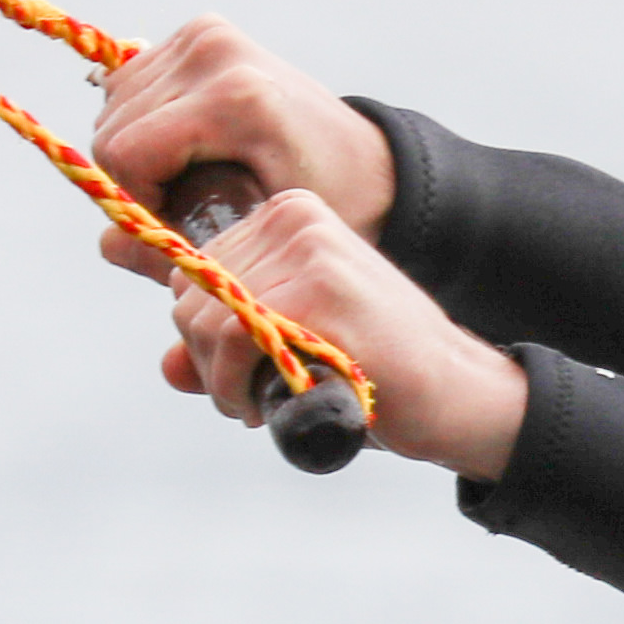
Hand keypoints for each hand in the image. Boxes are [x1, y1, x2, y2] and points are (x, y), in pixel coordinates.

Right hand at [89, 16, 396, 265]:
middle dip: (135, 178)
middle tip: (183, 206)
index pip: (126, 151)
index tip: (176, 225)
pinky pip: (131, 83)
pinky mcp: (201, 30)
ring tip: (187, 178)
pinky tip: (186, 146)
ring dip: (137, 150)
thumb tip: (108, 243)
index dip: (137, 200)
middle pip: (112, 127)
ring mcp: (205, 33)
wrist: (364, 162)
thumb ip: (174, 250)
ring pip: (114, 103)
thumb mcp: (252, 241)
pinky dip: (145, 121)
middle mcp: (215, 51)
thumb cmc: (320, 211)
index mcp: (234, 98)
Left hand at [156, 188, 531, 482]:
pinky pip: (231, 340)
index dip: (203, 335)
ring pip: (202, 319)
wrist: (455, 392)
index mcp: (290, 214)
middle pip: (190, 293)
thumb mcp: (294, 345)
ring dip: (218, 381)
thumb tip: (168, 367)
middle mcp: (295, 217)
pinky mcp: (316, 292)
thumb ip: (230, 349)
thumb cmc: (377, 371)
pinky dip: (234, 388)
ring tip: (254, 406)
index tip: (240, 373)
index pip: (195, 269)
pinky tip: (263, 409)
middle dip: (207, 359)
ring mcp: (308, 250)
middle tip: (245, 397)